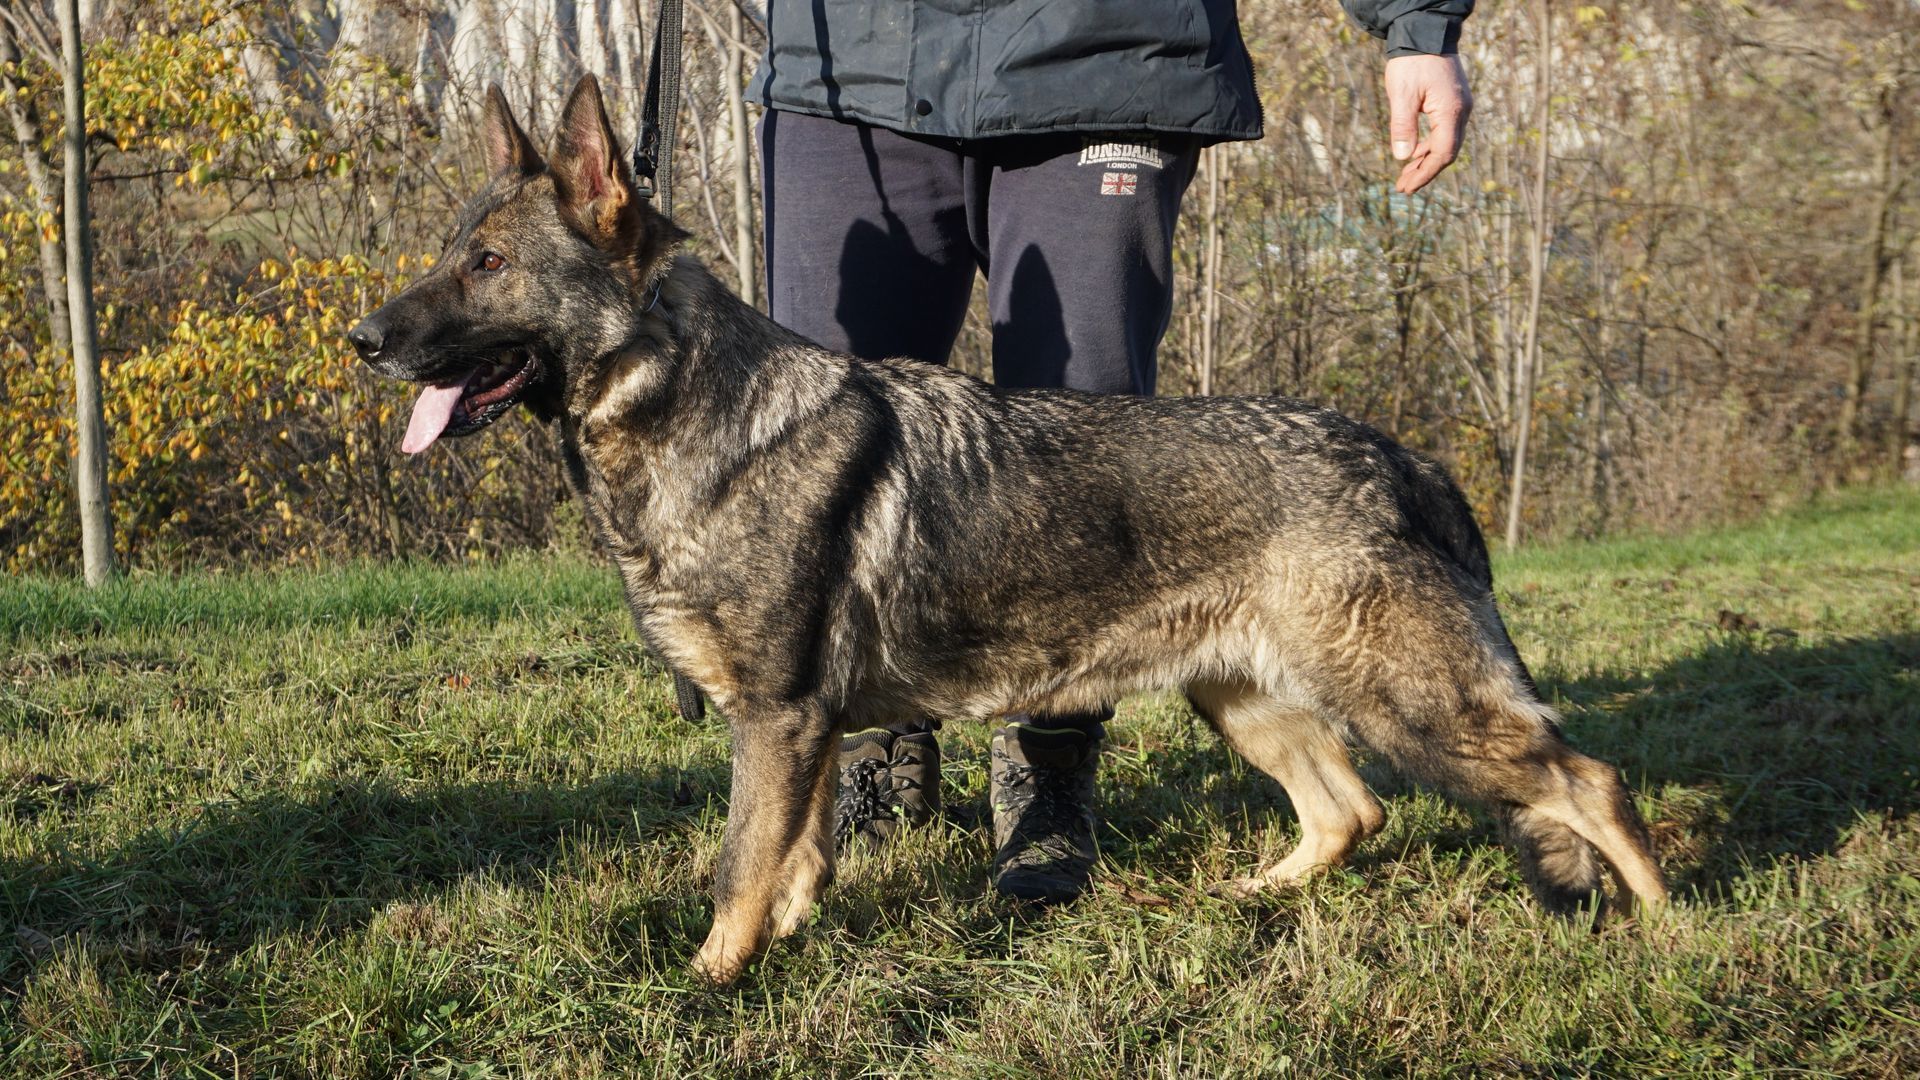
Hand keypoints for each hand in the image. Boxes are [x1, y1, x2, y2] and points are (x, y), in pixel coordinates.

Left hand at [1385, 53, 1472, 193]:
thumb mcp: (1402, 94)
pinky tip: (1414, 154)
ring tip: (1405, 175)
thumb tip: (1403, 158)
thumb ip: (1403, 126)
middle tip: (1402, 187)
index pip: (1442, 154)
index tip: (1406, 188)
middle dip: (1425, 172)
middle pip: (1447, 153)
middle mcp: (1461, 111)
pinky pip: (1445, 131)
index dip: (1425, 174)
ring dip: (1426, 160)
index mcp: (1451, 111)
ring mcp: (1460, 106)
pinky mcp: (1454, 102)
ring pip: (1446, 143)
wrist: (1425, 32)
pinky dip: (1430, 145)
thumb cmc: (1412, 62)